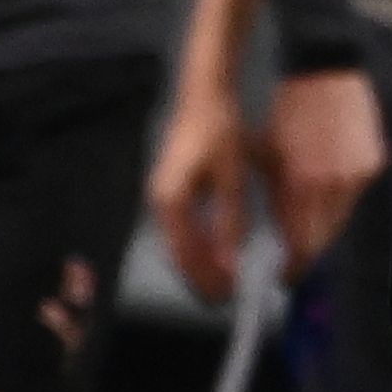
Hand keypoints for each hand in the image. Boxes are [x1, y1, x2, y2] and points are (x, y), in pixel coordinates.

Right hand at [149, 90, 249, 305]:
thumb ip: (229, 221)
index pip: (186, 254)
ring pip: (179, 242)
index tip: (224, 296)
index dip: (205, 278)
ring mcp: (163, 195)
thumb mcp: (230, 178)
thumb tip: (231, 259)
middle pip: (178, 252)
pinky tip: (214, 251)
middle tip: (224, 297)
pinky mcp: (171, 188)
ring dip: (199, 262)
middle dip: (200, 276)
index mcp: (170, 201)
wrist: (205, 94)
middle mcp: (160, 201)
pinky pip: (181, 227)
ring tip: (221, 280)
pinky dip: (197, 244)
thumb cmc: (217, 130)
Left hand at [259, 66, 385, 270]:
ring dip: (323, 225)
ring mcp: (360, 174)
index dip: (293, 264)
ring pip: (341, 218)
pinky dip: (341, 199)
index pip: (302, 242)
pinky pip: (355, 195)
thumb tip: (284, 231)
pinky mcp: (375, 163)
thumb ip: (279, 196)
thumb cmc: (290, 112)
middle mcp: (336, 183)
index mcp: (304, 181)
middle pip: (325, 237)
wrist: (325, 72)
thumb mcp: (272, 155)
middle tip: (295, 259)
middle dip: (308, 249)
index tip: (283, 275)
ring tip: (307, 225)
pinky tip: (327, 192)